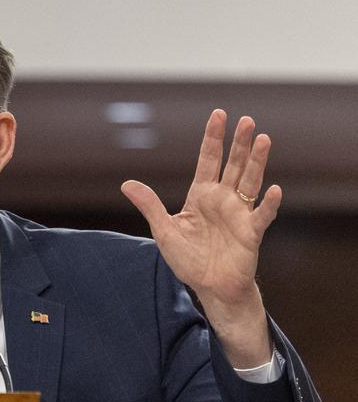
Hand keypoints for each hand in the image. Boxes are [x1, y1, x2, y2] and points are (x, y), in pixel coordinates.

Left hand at [121, 110, 278, 366]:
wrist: (209, 287)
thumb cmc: (188, 259)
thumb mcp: (164, 230)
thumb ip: (150, 205)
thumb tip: (126, 183)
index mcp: (201, 196)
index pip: (208, 160)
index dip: (213, 138)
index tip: (219, 114)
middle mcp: (223, 199)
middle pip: (233, 164)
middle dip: (238, 143)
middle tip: (245, 120)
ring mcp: (239, 214)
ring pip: (250, 181)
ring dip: (256, 161)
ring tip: (262, 138)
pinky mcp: (251, 232)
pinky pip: (262, 215)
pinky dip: (269, 204)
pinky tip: (275, 190)